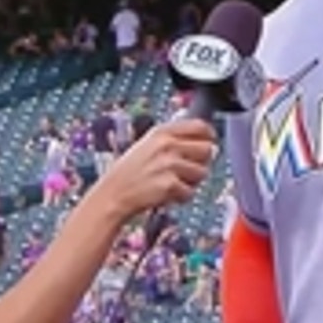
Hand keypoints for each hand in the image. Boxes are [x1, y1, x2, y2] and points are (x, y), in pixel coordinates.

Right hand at [93, 119, 217, 217]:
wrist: (114, 193)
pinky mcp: (170, 185)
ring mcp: (169, 165)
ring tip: (172, 182)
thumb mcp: (149, 144)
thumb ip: (174, 139)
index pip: (200, 126)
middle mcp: (167, 145)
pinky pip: (190, 192)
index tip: (209, 142)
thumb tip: (206, 140)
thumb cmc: (131, 171)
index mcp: (162, 132)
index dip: (209, 136)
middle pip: (207, 149)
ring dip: (191, 181)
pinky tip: (167, 193)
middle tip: (187, 169)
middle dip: (201, 161)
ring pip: (202, 173)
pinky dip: (181, 197)